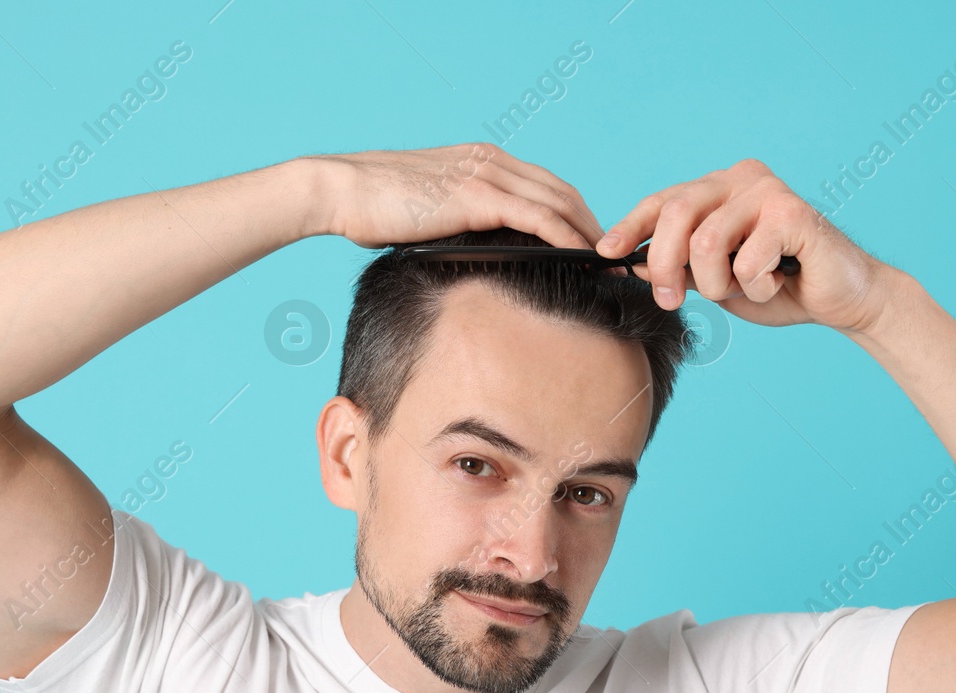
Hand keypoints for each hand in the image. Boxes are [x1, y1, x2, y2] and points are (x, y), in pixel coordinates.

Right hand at [303, 143, 604, 251]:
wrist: (340, 191)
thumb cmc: (372, 209)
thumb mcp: (426, 214)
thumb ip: (457, 224)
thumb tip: (472, 257)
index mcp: (482, 161)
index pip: (545, 187)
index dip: (575, 217)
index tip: (593, 249)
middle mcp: (491, 161)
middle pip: (564, 193)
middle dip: (594, 228)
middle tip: (616, 263)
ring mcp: (487, 174)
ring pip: (560, 203)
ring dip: (591, 236)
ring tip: (612, 269)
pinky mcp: (479, 195)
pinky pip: (540, 217)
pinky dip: (569, 238)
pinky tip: (585, 260)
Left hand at [594, 159, 897, 333]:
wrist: (841, 298)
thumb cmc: (778, 286)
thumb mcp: (716, 277)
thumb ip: (681, 265)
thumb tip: (632, 263)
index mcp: (721, 187)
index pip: (663, 200)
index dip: (630, 226)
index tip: (606, 254)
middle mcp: (742, 178)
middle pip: (676, 214)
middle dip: (665, 266)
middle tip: (670, 300)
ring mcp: (768, 191)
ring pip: (707, 242)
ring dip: (718, 284)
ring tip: (743, 290)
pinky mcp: (793, 213)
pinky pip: (746, 262)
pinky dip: (755, 289)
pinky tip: (777, 284)